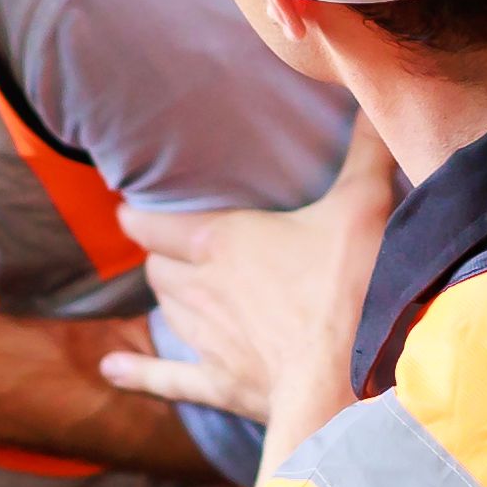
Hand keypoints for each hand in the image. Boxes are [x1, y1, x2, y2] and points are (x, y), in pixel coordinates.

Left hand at [98, 126, 399, 464]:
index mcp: (222, 242)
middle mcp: (201, 288)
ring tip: (174, 287)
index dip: (138, 216)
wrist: (351, 378)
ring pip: (165, 310)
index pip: (155, 225)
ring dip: (167, 296)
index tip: (129, 209)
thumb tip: (373, 102)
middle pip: (159, 267)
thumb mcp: (364, 205)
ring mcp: (208, 340)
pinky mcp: (222, 384)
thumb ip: (365, 152)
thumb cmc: (353, 285)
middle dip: (162, 255)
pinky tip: (113, 370)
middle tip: (171, 246)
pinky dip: (139, 373)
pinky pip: (166, 379)